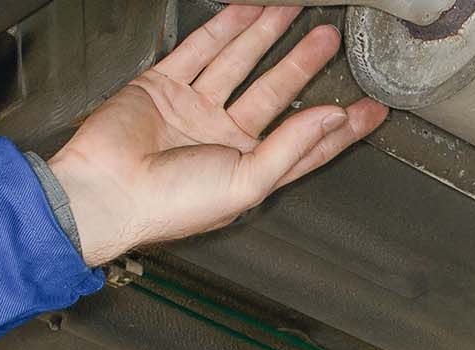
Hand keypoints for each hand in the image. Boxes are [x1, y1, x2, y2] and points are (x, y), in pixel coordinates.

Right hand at [47, 5, 387, 265]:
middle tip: (330, 41)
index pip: (305, 144)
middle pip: (275, 94)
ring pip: (240, 64)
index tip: (370, 110)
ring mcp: (194, 110)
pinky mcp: (162, 87)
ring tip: (297, 13)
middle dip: (304, 65)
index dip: (339, 128)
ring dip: (267, 37)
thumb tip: (331, 119)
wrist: (105, 193)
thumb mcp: (246, 183)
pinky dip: (223, 28)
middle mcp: (224, 139)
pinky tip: (247, 11)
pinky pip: (198, 51)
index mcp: (248, 170)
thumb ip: (291, 147)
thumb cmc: (170, 205)